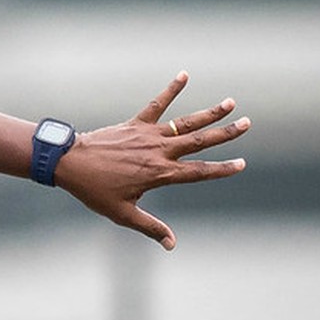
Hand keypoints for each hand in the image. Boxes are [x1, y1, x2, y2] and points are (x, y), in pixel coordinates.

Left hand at [53, 71, 249, 250]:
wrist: (70, 164)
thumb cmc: (95, 191)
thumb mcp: (123, 214)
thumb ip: (150, 227)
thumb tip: (172, 244)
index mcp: (160, 175)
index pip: (199, 173)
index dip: (222, 169)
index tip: (242, 164)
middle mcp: (159, 152)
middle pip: (199, 142)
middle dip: (226, 133)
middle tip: (248, 123)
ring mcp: (148, 135)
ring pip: (185, 122)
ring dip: (209, 112)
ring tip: (230, 102)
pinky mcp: (135, 123)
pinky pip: (157, 104)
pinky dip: (171, 89)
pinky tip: (184, 75)